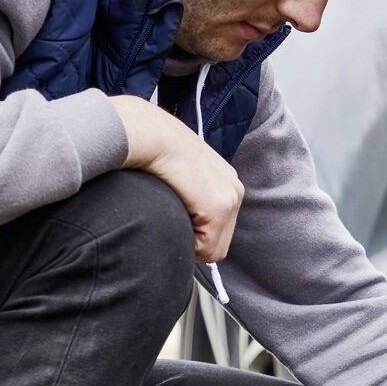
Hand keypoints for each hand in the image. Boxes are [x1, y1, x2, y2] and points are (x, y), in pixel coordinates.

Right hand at [108, 94, 243, 261]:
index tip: (173, 216)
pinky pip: (206, 249)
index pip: (218, 231)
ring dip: (190, 241)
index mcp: (227, 184)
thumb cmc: (155, 152)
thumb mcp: (180, 175)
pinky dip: (187, 242)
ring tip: (171, 214)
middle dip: (194, 241)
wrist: (151, 136)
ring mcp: (230, 199)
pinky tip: (173, 214)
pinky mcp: (219, 207)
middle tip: (171, 219)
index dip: (193, 234)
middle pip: (219, 243)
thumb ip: (189, 196)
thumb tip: (182, 217)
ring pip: (213, 249)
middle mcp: (235, 191)